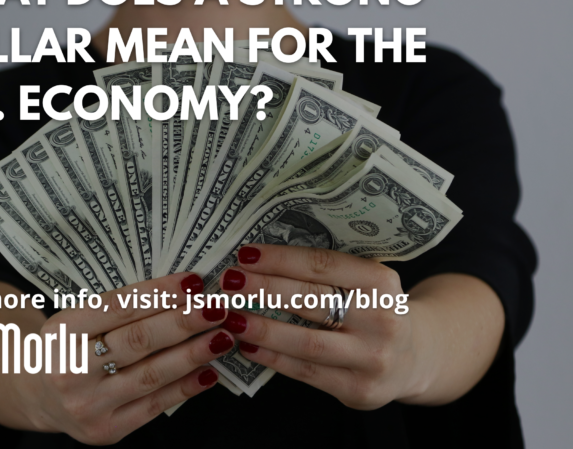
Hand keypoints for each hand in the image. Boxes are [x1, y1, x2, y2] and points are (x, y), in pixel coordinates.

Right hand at [16, 273, 233, 443]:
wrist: (35, 392)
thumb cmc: (67, 345)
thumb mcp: (77, 317)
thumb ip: (120, 307)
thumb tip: (182, 290)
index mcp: (61, 331)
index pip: (118, 306)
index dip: (160, 293)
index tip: (194, 281)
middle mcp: (70, 370)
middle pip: (137, 341)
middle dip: (184, 321)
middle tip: (218, 306)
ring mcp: (87, 405)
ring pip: (151, 375)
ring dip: (193, 354)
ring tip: (222, 336)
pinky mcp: (106, 430)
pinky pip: (154, 406)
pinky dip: (185, 387)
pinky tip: (208, 371)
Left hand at [218, 244, 426, 409]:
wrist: (416, 356)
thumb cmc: (374, 308)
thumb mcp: (365, 281)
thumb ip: (326, 270)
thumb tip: (260, 258)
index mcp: (381, 282)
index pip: (323, 265)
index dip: (280, 259)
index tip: (245, 254)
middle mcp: (382, 319)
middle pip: (312, 301)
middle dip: (264, 289)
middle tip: (229, 282)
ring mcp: (372, 357)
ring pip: (306, 341)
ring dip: (262, 327)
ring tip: (230, 315)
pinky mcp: (359, 390)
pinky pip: (306, 372)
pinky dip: (272, 357)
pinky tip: (248, 344)